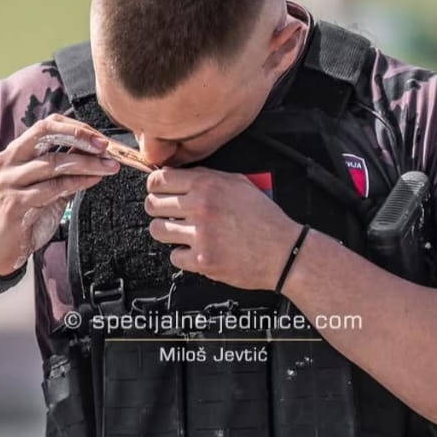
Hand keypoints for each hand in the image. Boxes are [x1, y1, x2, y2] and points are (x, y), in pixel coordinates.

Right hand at [0, 114, 120, 272]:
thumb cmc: (22, 217)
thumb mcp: (46, 188)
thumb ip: (65, 171)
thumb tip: (92, 153)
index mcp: (15, 153)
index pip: (45, 126)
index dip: (74, 127)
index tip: (99, 136)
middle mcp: (9, 162)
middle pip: (46, 134)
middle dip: (80, 137)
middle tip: (106, 146)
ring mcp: (9, 182)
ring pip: (53, 162)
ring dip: (87, 163)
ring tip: (109, 166)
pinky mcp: (14, 203)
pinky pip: (52, 188)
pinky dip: (77, 183)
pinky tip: (93, 181)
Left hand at [144, 166, 300, 288]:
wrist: (284, 251)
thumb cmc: (265, 219)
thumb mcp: (240, 184)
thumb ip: (208, 178)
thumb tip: (179, 176)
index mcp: (208, 186)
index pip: (159, 180)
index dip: (155, 187)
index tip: (158, 193)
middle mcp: (201, 208)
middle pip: (152, 204)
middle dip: (158, 209)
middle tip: (168, 214)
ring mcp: (200, 235)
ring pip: (157, 230)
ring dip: (167, 232)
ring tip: (181, 233)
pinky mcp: (202, 260)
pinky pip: (174, 256)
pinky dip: (183, 256)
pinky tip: (196, 250)